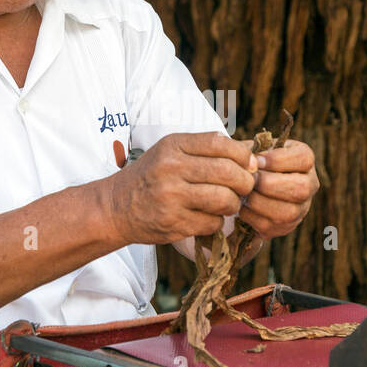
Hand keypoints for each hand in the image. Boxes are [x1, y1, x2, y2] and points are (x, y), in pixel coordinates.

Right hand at [106, 132, 256, 244]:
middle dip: (245, 182)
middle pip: (227, 172)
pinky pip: (212, 222)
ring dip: (233, 204)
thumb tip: (250, 147)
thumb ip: (208, 148)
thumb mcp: (172, 152)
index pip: (219, 143)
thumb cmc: (151, 176)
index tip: (249, 164)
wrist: (116, 207)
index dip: (242, 155)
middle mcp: (171, 169)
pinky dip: (217, 222)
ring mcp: (172, 197)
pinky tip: (208, 217)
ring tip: (228, 204)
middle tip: (245, 188)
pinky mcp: (173, 223)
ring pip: (224, 199)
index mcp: (173, 146)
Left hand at [237, 138, 318, 238]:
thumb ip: (255, 151)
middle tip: (250, 180)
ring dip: (259, 202)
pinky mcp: (286, 227)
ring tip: (244, 193)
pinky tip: (243, 205)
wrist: (251, 184)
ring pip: (287, 212)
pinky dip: (251, 216)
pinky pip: (270, 225)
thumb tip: (252, 162)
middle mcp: (310, 185)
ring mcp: (301, 209)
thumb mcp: (257, 148)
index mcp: (305, 159)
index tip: (257, 161)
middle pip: (301, 189)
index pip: (303, 159)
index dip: (278, 160)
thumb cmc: (255, 162)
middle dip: (269, 184)